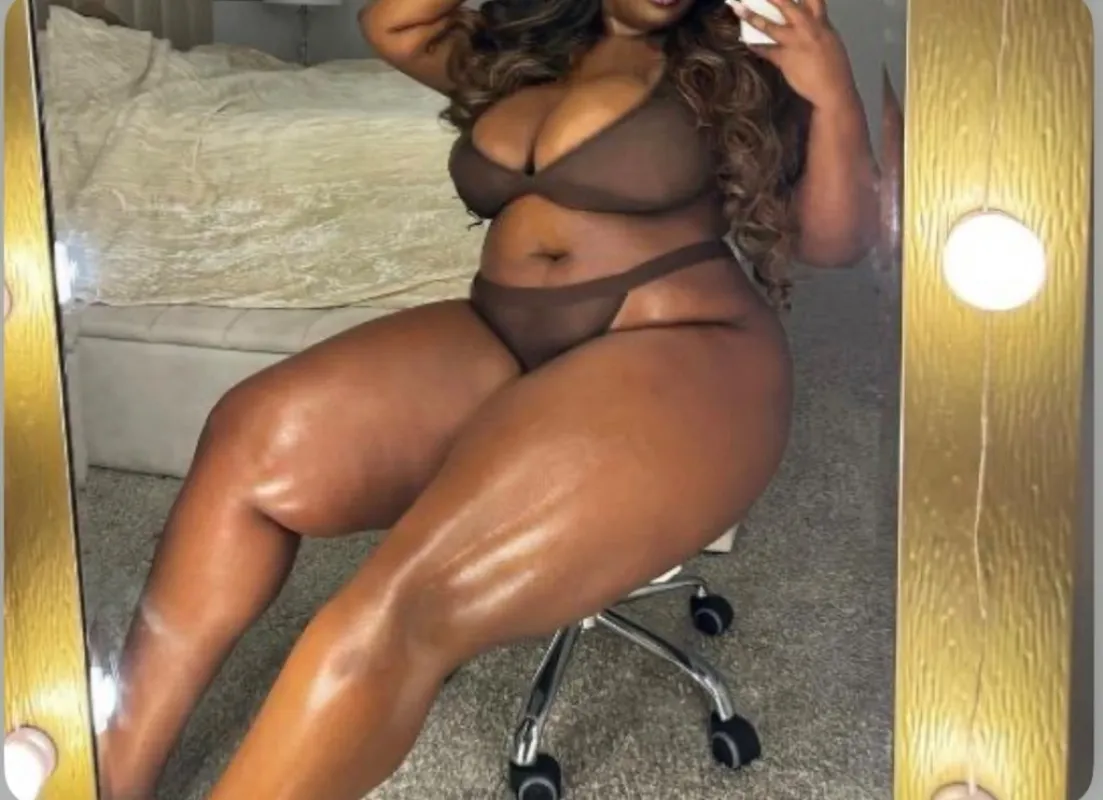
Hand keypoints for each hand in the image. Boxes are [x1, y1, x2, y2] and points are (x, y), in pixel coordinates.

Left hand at [728, 0, 857, 109]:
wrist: (833, 89)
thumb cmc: (834, 67)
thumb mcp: (829, 40)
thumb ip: (817, 27)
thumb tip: (808, 20)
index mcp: (820, 22)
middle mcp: (807, 28)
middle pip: (788, 4)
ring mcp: (794, 43)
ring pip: (770, 26)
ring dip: (752, 17)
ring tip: (738, 9)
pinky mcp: (785, 59)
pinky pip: (765, 51)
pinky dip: (754, 46)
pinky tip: (744, 41)